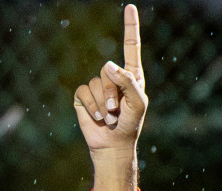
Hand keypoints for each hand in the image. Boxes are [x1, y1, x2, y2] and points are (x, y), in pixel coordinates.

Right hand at [74, 5, 145, 190]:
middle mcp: (114, 77)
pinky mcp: (83, 96)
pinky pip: (83, 91)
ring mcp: (98, 86)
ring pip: (96, 82)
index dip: (130, 27)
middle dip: (113, 92)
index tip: (130, 7)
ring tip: (110, 117)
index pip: (131, 47)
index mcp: (131, 76)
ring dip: (103, 103)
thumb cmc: (131, 125)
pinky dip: (91, 106)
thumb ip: (127, 82)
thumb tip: (108, 64)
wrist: (113, 145)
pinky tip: (97, 117)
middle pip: (108, 69)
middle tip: (117, 110)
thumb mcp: (138, 103)